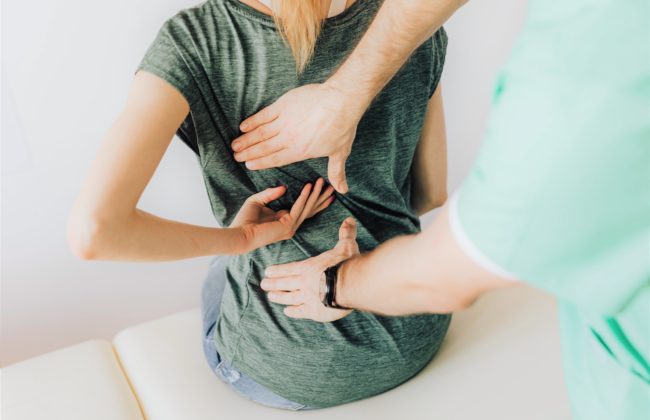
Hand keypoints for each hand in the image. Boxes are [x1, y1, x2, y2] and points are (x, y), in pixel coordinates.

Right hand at [231, 83, 365, 193]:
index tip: (248, 165)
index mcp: (300, 151)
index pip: (276, 159)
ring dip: (246, 140)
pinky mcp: (283, 106)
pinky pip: (264, 115)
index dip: (260, 163)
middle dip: (248, 153)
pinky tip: (243, 126)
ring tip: (235, 145)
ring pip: (260, 133)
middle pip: (264, 148)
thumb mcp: (340, 152)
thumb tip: (342, 190)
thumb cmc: (342, 127)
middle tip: (236, 156)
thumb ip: (336, 172)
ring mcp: (284, 121)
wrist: (340, 101)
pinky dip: (253, 121)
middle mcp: (288, 138)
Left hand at [231, 178, 333, 252]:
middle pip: (311, 209)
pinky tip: (308, 186)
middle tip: (332, 186)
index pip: (304, 208)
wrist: (239, 234)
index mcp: (284, 220)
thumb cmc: (244, 220)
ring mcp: (290, 227)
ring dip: (316, 194)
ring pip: (307, 208)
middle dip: (321, 197)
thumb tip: (284, 187)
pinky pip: (298, 208)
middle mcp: (290, 225)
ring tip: (323, 182)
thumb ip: (270, 193)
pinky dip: (304, 196)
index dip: (314, 198)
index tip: (322, 188)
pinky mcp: (287, 226)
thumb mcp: (257, 201)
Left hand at [261, 217, 359, 321]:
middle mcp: (304, 282)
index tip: (267, 272)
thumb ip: (345, 233)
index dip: (277, 270)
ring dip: (279, 297)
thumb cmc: (346, 264)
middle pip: (284, 283)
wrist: (350, 285)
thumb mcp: (346, 246)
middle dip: (273, 283)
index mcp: (308, 267)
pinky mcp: (314, 311)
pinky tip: (287, 311)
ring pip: (289, 298)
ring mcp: (307, 298)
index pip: (289, 269)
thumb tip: (349, 219)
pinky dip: (293, 312)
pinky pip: (300, 311)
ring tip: (271, 297)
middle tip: (263, 285)